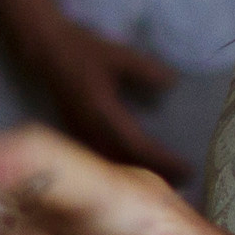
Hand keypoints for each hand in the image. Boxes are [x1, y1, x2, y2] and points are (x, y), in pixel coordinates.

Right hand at [9, 16, 190, 181]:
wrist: (47, 52)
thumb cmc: (83, 50)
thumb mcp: (120, 54)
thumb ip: (146, 70)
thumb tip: (172, 84)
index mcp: (102, 114)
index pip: (138, 146)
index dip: (163, 160)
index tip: (188, 169)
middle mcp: (90, 131)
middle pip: (126, 164)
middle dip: (153, 174)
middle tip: (181, 184)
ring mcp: (81, 135)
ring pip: (111, 165)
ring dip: (136, 175)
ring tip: (161, 180)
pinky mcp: (76, 134)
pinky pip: (100, 159)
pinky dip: (119, 168)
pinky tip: (132, 168)